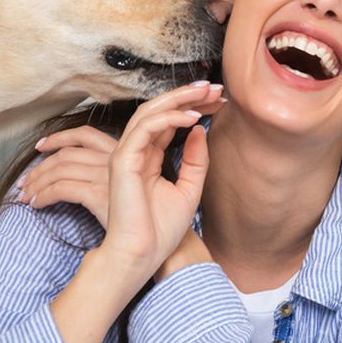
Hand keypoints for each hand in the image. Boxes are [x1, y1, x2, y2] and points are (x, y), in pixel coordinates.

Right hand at [18, 83, 223, 230]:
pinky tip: (191, 117)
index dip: (193, 106)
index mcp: (149, 158)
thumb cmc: (161, 231)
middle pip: (159, 111)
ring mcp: (127, 154)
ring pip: (149, 112)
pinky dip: (168, 118)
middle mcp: (136, 152)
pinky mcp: (123, 161)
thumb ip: (195, 160)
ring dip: (178, 99)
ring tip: (206, 93)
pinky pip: (145, 129)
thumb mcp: (189, 189)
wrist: (144, 255)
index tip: (218, 100)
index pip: (169, 121)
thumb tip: (199, 130)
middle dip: (187, 95)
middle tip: (214, 87)